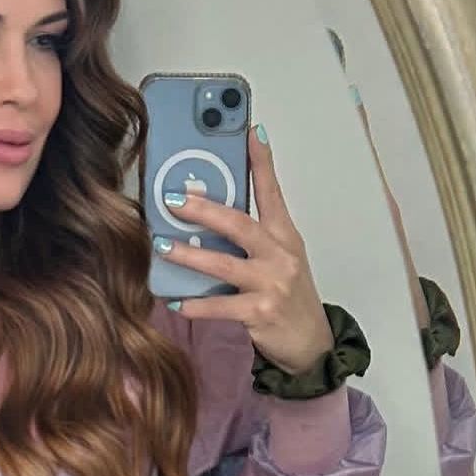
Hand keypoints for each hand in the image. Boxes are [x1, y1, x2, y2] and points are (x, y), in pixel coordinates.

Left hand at [158, 125, 334, 374]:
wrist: (311, 343)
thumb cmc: (287, 295)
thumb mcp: (277, 259)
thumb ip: (249, 237)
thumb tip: (204, 213)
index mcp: (284, 235)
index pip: (271, 192)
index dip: (261, 162)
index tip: (251, 131)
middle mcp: (280, 255)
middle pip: (240, 223)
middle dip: (204, 209)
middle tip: (174, 199)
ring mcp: (272, 284)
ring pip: (224, 264)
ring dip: (190, 255)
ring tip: (163, 246)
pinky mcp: (260, 312)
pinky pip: (220, 306)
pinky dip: (195, 305)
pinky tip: (175, 302)